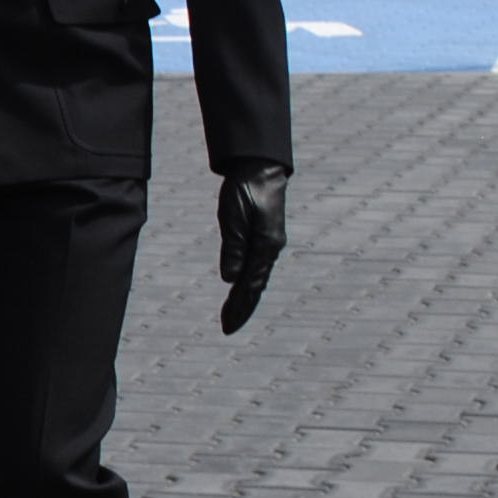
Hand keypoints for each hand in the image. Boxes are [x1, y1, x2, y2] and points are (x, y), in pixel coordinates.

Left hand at [217, 165, 287, 333]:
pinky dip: (248, 282)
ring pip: (256, 278)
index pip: (250, 286)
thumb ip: (234, 247)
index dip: (239, 307)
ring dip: (245, 298)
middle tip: (228, 329)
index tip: (228, 326)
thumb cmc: (246, 189)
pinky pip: (256, 266)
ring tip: (233, 316)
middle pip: (254, 286)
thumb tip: (230, 279)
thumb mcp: (234, 216)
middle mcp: (270, 249)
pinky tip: (242, 289)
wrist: (261, 168)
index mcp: (265, 247)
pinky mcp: (264, 237)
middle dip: (242, 309)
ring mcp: (268, 243)